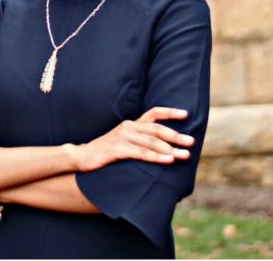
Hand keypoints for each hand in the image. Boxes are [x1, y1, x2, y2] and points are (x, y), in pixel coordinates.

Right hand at [71, 107, 193, 171]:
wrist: (81, 157)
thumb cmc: (106, 152)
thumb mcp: (125, 142)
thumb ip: (141, 141)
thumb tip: (164, 145)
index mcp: (132, 124)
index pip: (154, 113)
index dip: (170, 112)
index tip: (187, 114)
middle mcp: (129, 127)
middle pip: (157, 129)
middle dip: (176, 136)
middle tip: (191, 142)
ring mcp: (122, 137)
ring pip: (151, 142)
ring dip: (170, 149)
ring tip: (184, 154)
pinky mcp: (117, 150)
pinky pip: (141, 153)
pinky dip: (156, 156)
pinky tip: (168, 160)